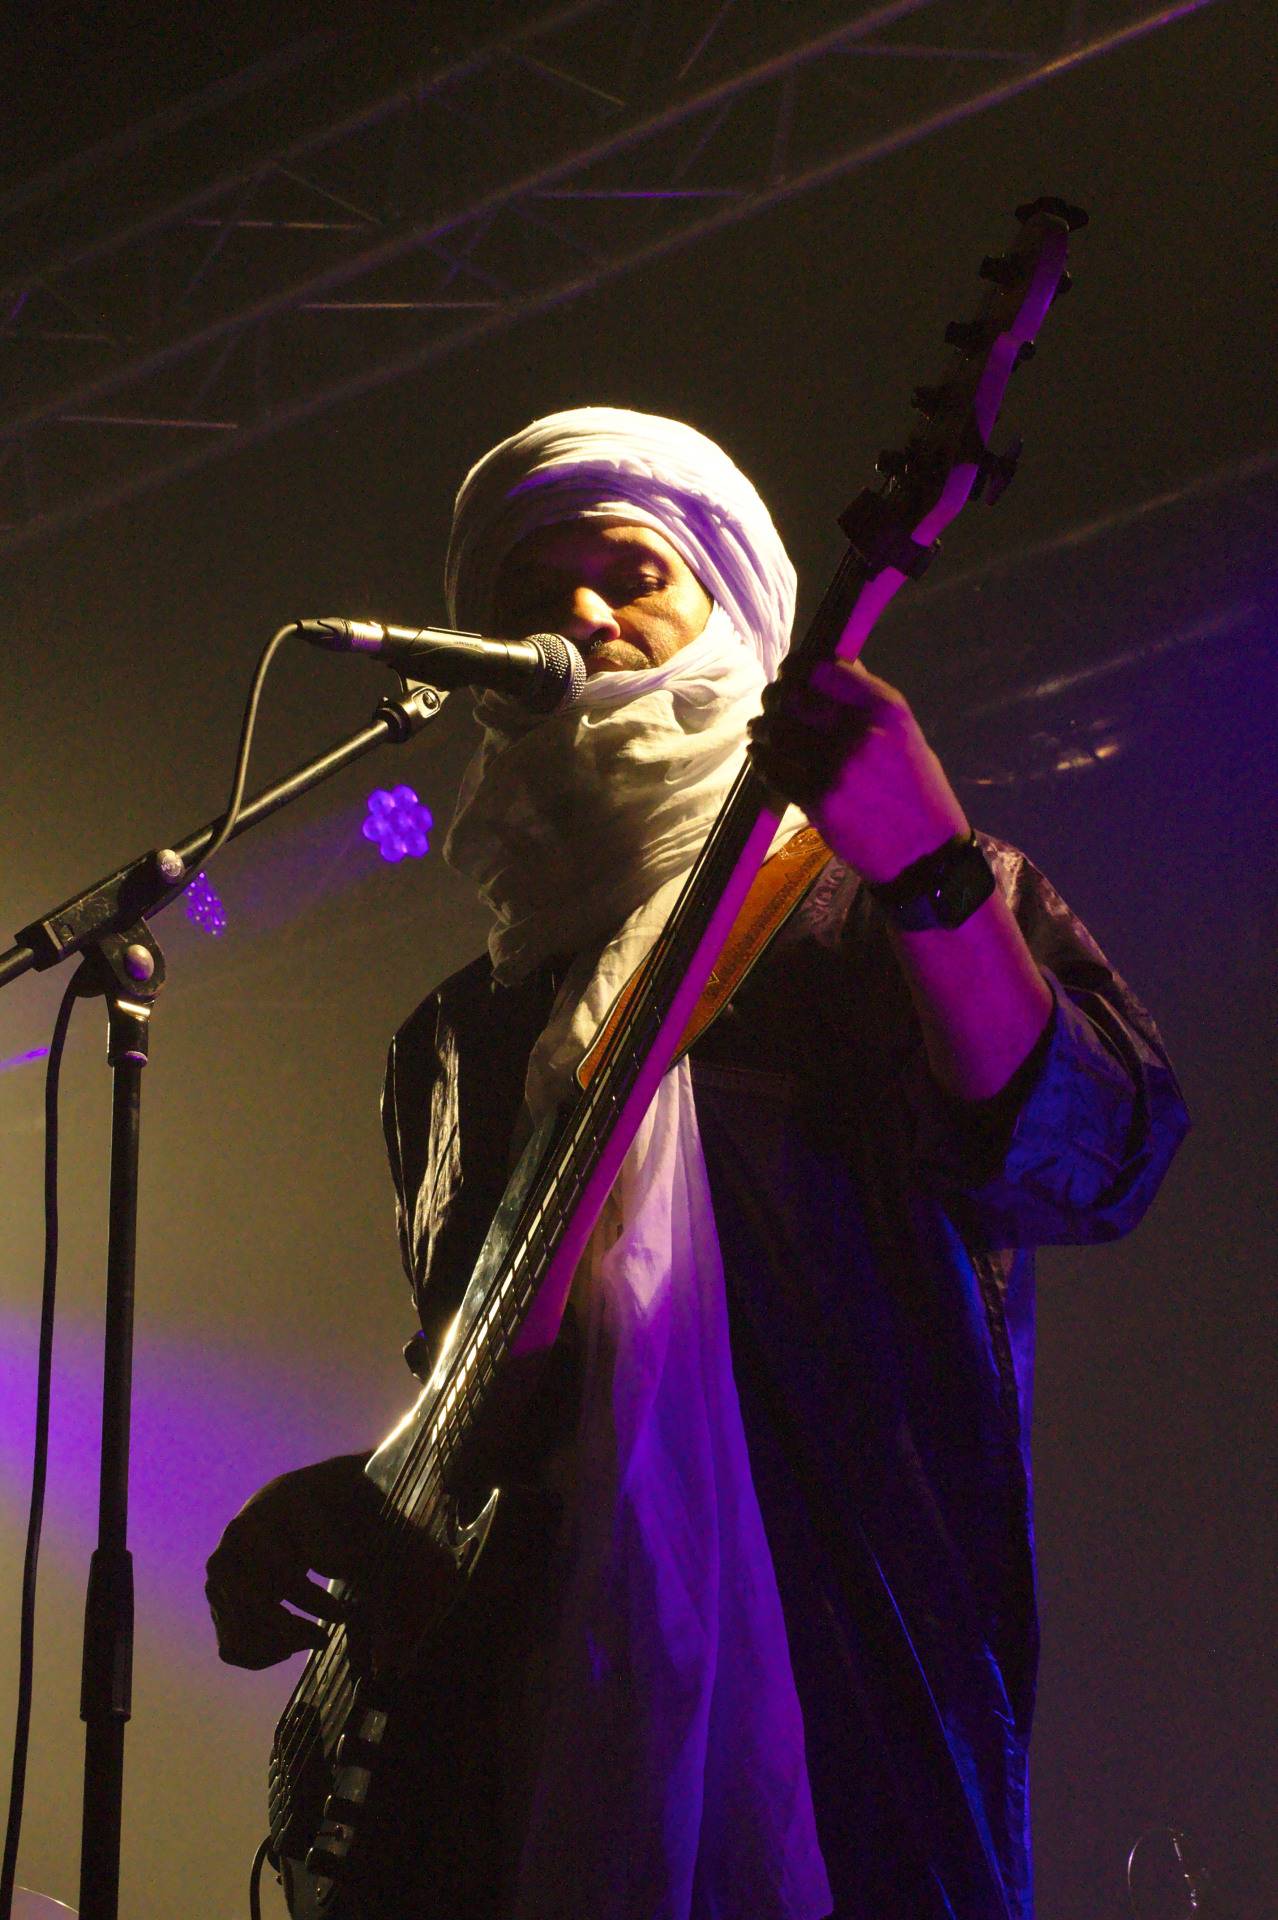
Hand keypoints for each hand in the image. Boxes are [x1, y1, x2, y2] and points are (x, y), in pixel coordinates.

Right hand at [205, 1452, 378, 1669]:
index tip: (344, 1613)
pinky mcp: (219, 1607)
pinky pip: (233, 1647)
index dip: (315, 1601)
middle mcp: (225, 1556)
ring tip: (316, 1638)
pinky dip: (263, 1654)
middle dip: (294, 1630)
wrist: (287, 1508)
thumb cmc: (317, 1512)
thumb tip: (344, 1580)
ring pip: (242, 1635)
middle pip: (255, 1611)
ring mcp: (217, 1583)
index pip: (282, 1577)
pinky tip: (292, 1643)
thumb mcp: (328, 1517)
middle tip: (326, 1636)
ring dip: (282, 1645)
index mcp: (251, 1527)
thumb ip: (337, 1551)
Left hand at [748, 656, 968, 883]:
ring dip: (762, 728)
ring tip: (760, 730)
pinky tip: (761, 756)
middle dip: (775, 697)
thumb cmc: (916, 791)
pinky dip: (761, 760)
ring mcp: (837, 768)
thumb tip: (830, 667)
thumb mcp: (905, 736)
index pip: (825, 670)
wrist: (924, 854)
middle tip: (772, 704)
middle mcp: (861, 732)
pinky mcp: (818, 801)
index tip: (790, 673)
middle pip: (793, 697)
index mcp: (887, 709)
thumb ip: (867, 703)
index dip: (799, 669)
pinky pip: (772, 769)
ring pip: (776, 731)